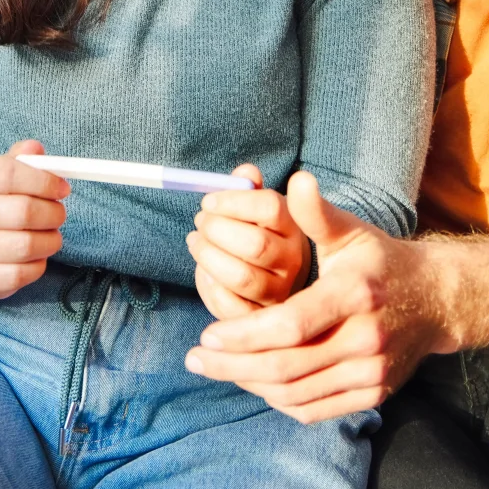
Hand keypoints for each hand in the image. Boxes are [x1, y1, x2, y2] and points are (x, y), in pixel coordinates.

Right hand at [0, 139, 69, 299]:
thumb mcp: (5, 174)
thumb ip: (24, 160)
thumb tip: (35, 148)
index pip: (8, 174)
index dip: (43, 180)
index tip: (62, 189)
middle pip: (22, 212)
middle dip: (53, 214)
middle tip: (60, 214)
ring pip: (24, 246)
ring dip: (50, 241)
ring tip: (51, 236)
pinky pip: (18, 275)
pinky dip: (37, 266)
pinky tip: (36, 257)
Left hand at [184, 171, 447, 422]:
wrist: (435, 300)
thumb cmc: (380, 260)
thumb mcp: (351, 231)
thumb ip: (316, 213)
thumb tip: (295, 179)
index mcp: (355, 293)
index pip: (291, 324)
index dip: (245, 335)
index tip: (206, 334)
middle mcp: (366, 338)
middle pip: (288, 366)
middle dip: (234, 366)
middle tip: (195, 359)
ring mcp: (372, 372)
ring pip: (297, 393)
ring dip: (250, 384)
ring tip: (218, 368)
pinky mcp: (373, 394)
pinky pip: (315, 409)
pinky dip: (279, 399)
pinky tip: (254, 382)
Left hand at [187, 165, 311, 319]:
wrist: (279, 276)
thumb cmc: (262, 234)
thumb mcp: (262, 207)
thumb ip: (250, 187)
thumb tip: (245, 172)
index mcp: (293, 225)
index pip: (270, 207)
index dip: (232, 202)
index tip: (207, 201)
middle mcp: (292, 259)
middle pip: (255, 244)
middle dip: (217, 230)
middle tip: (200, 222)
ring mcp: (278, 291)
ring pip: (241, 276)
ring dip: (208, 257)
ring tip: (196, 242)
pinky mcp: (259, 316)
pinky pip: (230, 306)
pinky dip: (209, 287)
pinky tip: (204, 271)